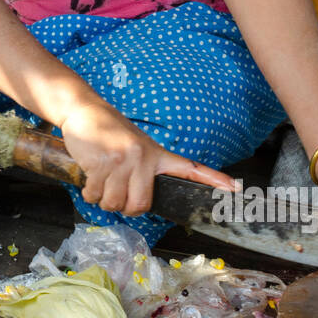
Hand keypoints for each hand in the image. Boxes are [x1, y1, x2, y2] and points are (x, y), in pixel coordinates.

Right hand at [58, 101, 239, 216]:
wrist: (83, 110)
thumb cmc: (108, 132)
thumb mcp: (134, 147)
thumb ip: (143, 171)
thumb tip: (139, 204)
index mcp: (157, 154)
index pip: (191, 169)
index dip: (213, 180)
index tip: (235, 189)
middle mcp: (144, 157)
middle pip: (140, 205)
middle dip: (125, 207)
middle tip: (116, 193)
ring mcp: (123, 160)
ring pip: (115, 203)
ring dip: (103, 199)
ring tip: (101, 179)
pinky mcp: (103, 162)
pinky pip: (95, 195)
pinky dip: (89, 192)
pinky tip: (90, 175)